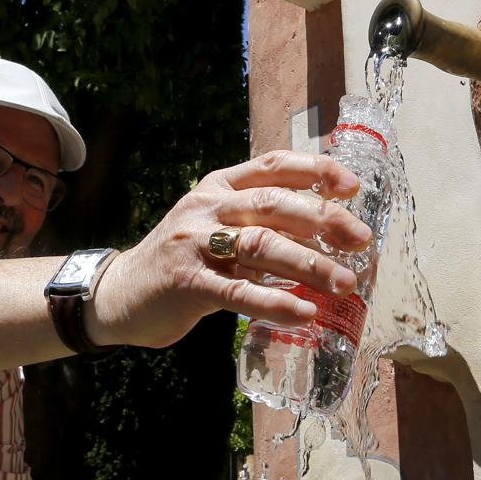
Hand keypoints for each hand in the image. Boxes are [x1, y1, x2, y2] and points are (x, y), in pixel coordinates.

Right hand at [88, 150, 372, 347]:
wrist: (119, 294)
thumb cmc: (182, 261)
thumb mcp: (216, 225)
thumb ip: (257, 219)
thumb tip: (326, 226)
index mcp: (219, 186)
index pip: (273, 165)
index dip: (316, 170)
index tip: (353, 187)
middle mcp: (207, 207)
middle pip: (275, 204)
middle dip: (324, 220)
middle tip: (360, 241)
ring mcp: (195, 243)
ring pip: (262, 246)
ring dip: (310, 264)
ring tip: (345, 282)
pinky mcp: (187, 283)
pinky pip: (238, 292)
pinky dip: (275, 302)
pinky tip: (304, 313)